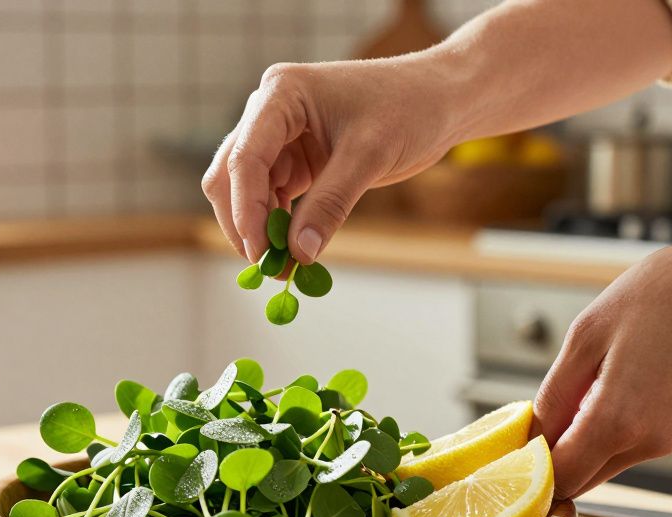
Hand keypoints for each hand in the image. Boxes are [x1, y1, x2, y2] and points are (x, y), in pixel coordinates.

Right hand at [202, 57, 461, 264]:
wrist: (439, 100)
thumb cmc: (409, 108)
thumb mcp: (370, 156)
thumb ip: (331, 203)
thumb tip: (300, 253)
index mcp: (281, 93)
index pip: (245, 157)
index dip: (246, 209)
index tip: (259, 253)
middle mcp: (269, 112)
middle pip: (232, 175)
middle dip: (246, 223)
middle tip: (270, 268)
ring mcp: (279, 137)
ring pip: (247, 192)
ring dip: (261, 230)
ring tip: (285, 267)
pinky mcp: (295, 160)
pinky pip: (273, 199)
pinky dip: (279, 227)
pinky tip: (294, 251)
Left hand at [534, 240, 671, 498]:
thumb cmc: (659, 297)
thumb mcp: (585, 336)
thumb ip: (555, 393)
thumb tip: (534, 431)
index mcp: (617, 422)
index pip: (560, 477)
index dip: (530, 467)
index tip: (513, 443)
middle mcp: (647, 443)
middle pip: (582, 479)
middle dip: (553, 458)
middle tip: (535, 417)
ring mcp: (668, 439)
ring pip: (604, 463)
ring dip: (580, 442)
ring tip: (577, 388)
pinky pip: (629, 445)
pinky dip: (607, 431)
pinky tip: (606, 388)